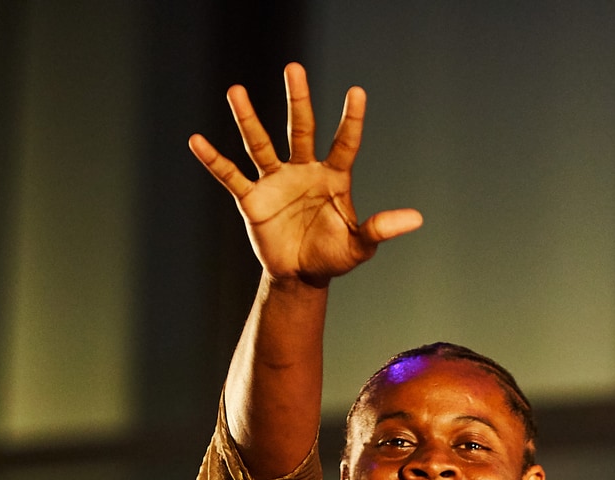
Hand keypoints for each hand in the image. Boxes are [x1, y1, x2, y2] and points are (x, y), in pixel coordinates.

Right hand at [189, 64, 422, 286]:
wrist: (300, 277)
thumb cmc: (333, 257)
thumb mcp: (360, 246)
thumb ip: (381, 229)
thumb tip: (417, 219)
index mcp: (333, 177)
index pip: (345, 143)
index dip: (351, 120)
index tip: (357, 91)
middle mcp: (303, 170)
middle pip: (301, 128)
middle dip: (298, 99)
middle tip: (293, 67)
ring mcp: (276, 181)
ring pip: (261, 143)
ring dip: (248, 118)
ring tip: (236, 91)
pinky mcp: (252, 198)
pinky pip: (230, 175)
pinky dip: (214, 160)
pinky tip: (197, 140)